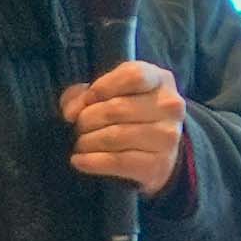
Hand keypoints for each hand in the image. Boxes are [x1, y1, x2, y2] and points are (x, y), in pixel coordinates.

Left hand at [57, 61, 189, 193]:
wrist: (158, 148)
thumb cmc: (128, 111)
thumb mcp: (111, 91)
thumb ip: (85, 94)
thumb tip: (71, 113)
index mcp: (160, 80)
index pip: (133, 76)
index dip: (102, 88)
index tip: (87, 101)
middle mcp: (170, 106)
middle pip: (116, 109)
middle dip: (86, 120)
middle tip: (78, 128)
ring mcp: (167, 136)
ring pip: (114, 136)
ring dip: (86, 142)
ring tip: (81, 144)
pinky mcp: (159, 164)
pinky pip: (116, 161)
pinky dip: (91, 162)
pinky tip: (79, 160)